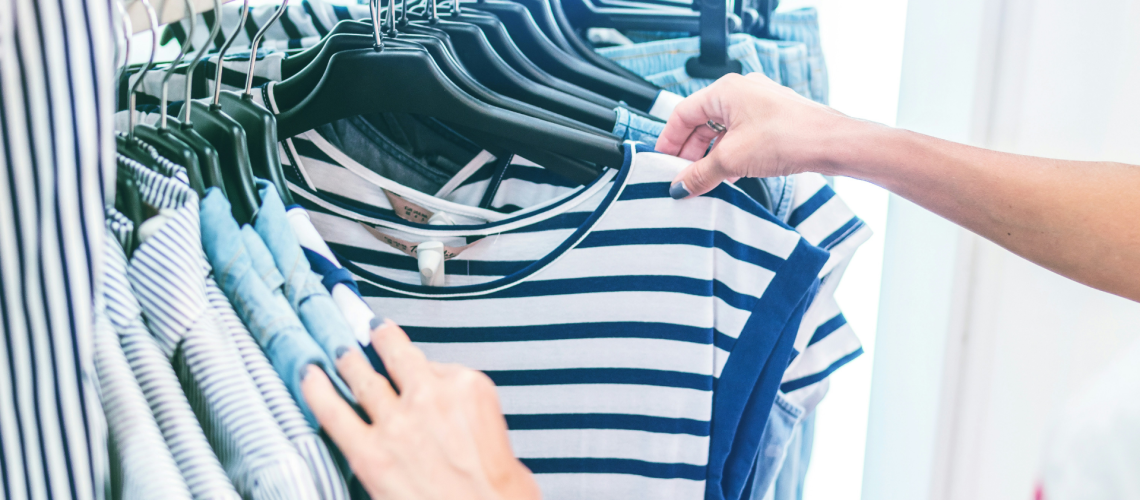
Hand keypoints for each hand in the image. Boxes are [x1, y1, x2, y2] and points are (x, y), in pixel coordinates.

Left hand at [302, 320, 540, 499]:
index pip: (438, 365)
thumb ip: (466, 416)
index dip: (424, 368)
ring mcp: (397, 423)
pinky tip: (309, 376)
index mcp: (468, 388)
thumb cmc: (500, 494)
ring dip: (347, 358)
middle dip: (380, 339)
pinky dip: (317, 391)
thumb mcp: (500, 436)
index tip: (416, 364)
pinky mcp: (370, 454)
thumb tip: (448, 421)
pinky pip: (334, 413)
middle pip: (397, 357)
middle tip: (370, 329)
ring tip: (337, 347)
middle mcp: (430, 397)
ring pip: (363, 378)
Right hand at [655, 72, 856, 197]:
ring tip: (703, 180)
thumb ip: (699, 174)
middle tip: (681, 176)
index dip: (669, 140)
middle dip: (690, 152)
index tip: (662, 162)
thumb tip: (679, 186)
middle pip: (702, 123)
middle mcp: (742, 93)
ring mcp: (760, 106)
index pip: (683, 114)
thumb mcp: (732, 160)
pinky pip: (741, 137)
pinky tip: (728, 175)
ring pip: (722, 132)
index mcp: (725, 91)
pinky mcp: (774, 121)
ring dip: (710, 156)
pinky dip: (730, 155)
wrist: (831, 143)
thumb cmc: (789, 136)